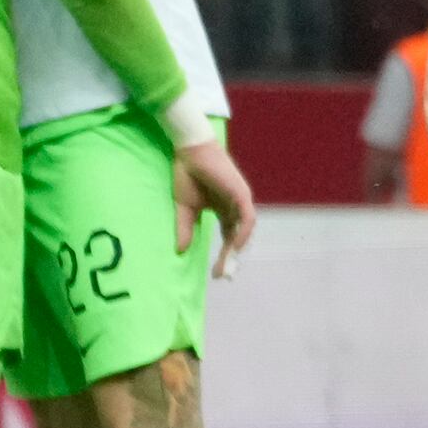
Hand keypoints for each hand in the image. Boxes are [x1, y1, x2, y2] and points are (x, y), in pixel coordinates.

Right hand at [172, 139, 257, 276]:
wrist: (190, 152)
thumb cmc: (188, 175)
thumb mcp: (184, 208)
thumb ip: (184, 228)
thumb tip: (179, 251)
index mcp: (224, 209)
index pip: (228, 236)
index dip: (224, 254)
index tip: (216, 273)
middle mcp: (235, 206)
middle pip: (237, 236)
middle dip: (230, 256)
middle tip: (223, 275)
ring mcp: (240, 200)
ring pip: (244, 230)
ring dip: (237, 248)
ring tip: (227, 265)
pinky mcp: (241, 194)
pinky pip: (247, 218)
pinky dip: (244, 232)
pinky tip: (236, 246)